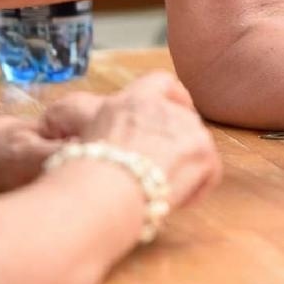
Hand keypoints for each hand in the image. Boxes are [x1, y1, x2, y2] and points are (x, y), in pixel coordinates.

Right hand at [41, 71, 221, 209]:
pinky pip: (210, 170)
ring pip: (198, 145)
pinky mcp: (201, 150)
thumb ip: (87, 123)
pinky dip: (197, 187)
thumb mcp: (75, 133)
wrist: (102, 189)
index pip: (161, 82)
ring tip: (162, 190)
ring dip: (184, 167)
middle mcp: (162, 107)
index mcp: (132, 101)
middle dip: (178, 144)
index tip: (174, 112)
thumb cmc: (81, 171)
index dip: (172, 98)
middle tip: (164, 170)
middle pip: (184, 119)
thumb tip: (73, 132)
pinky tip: (175, 202)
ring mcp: (185, 126)